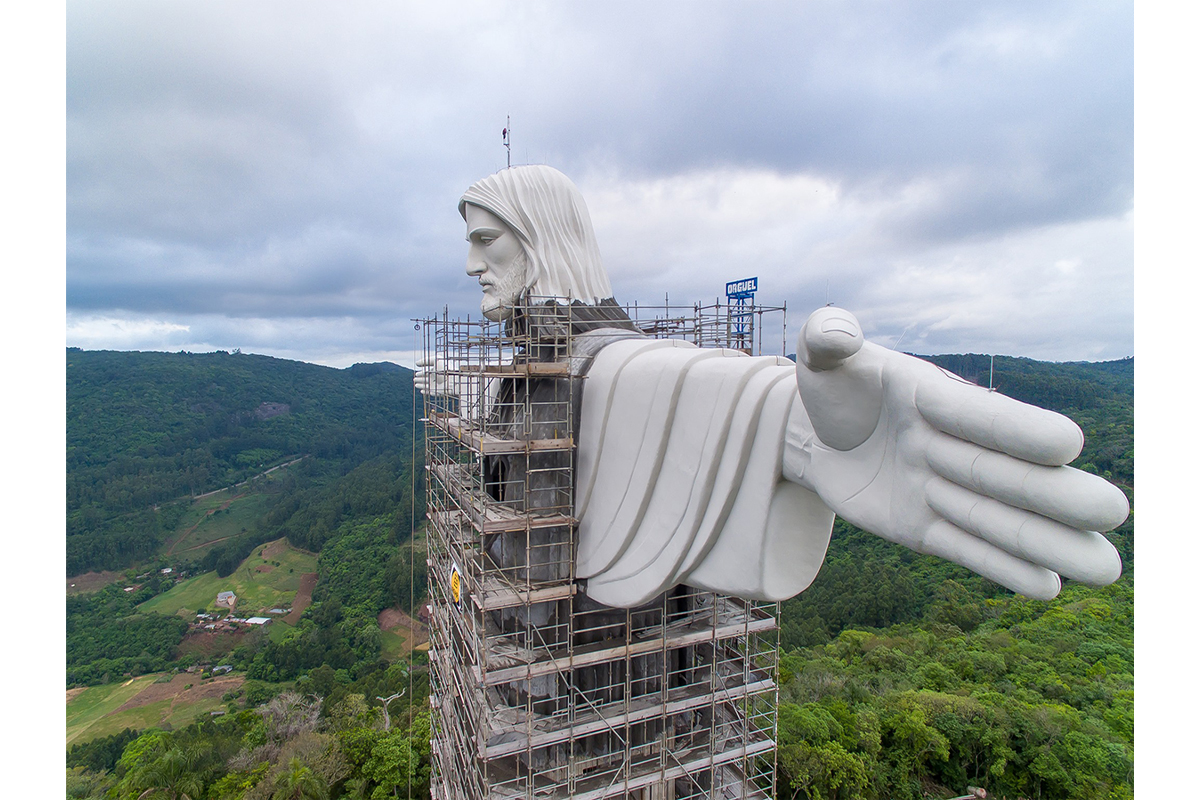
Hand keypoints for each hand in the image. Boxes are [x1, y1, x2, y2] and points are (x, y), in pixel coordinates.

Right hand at [414, 357, 450, 396]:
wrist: (451, 381)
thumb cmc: (445, 369)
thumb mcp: (435, 360)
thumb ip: (425, 360)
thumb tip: (416, 363)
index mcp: (435, 370)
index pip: (426, 372)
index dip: (421, 372)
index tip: (416, 373)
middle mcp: (434, 378)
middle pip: (425, 378)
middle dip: (419, 378)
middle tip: (414, 379)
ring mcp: (434, 385)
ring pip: (425, 385)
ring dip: (420, 385)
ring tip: (416, 385)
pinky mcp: (434, 392)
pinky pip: (428, 392)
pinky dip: (424, 391)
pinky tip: (421, 391)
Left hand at [784, 307, 1127, 599]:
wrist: (818, 436)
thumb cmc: (833, 389)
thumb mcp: (822, 358)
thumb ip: (828, 336)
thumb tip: (834, 333)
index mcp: (934, 398)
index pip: (980, 416)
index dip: (1019, 429)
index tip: (1066, 443)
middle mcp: (951, 446)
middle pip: (1008, 475)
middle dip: (1057, 495)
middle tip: (1111, 510)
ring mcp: (941, 491)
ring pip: (998, 521)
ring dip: (1049, 544)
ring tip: (1106, 569)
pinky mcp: (923, 529)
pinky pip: (964, 550)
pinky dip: (1002, 569)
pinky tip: (1049, 588)